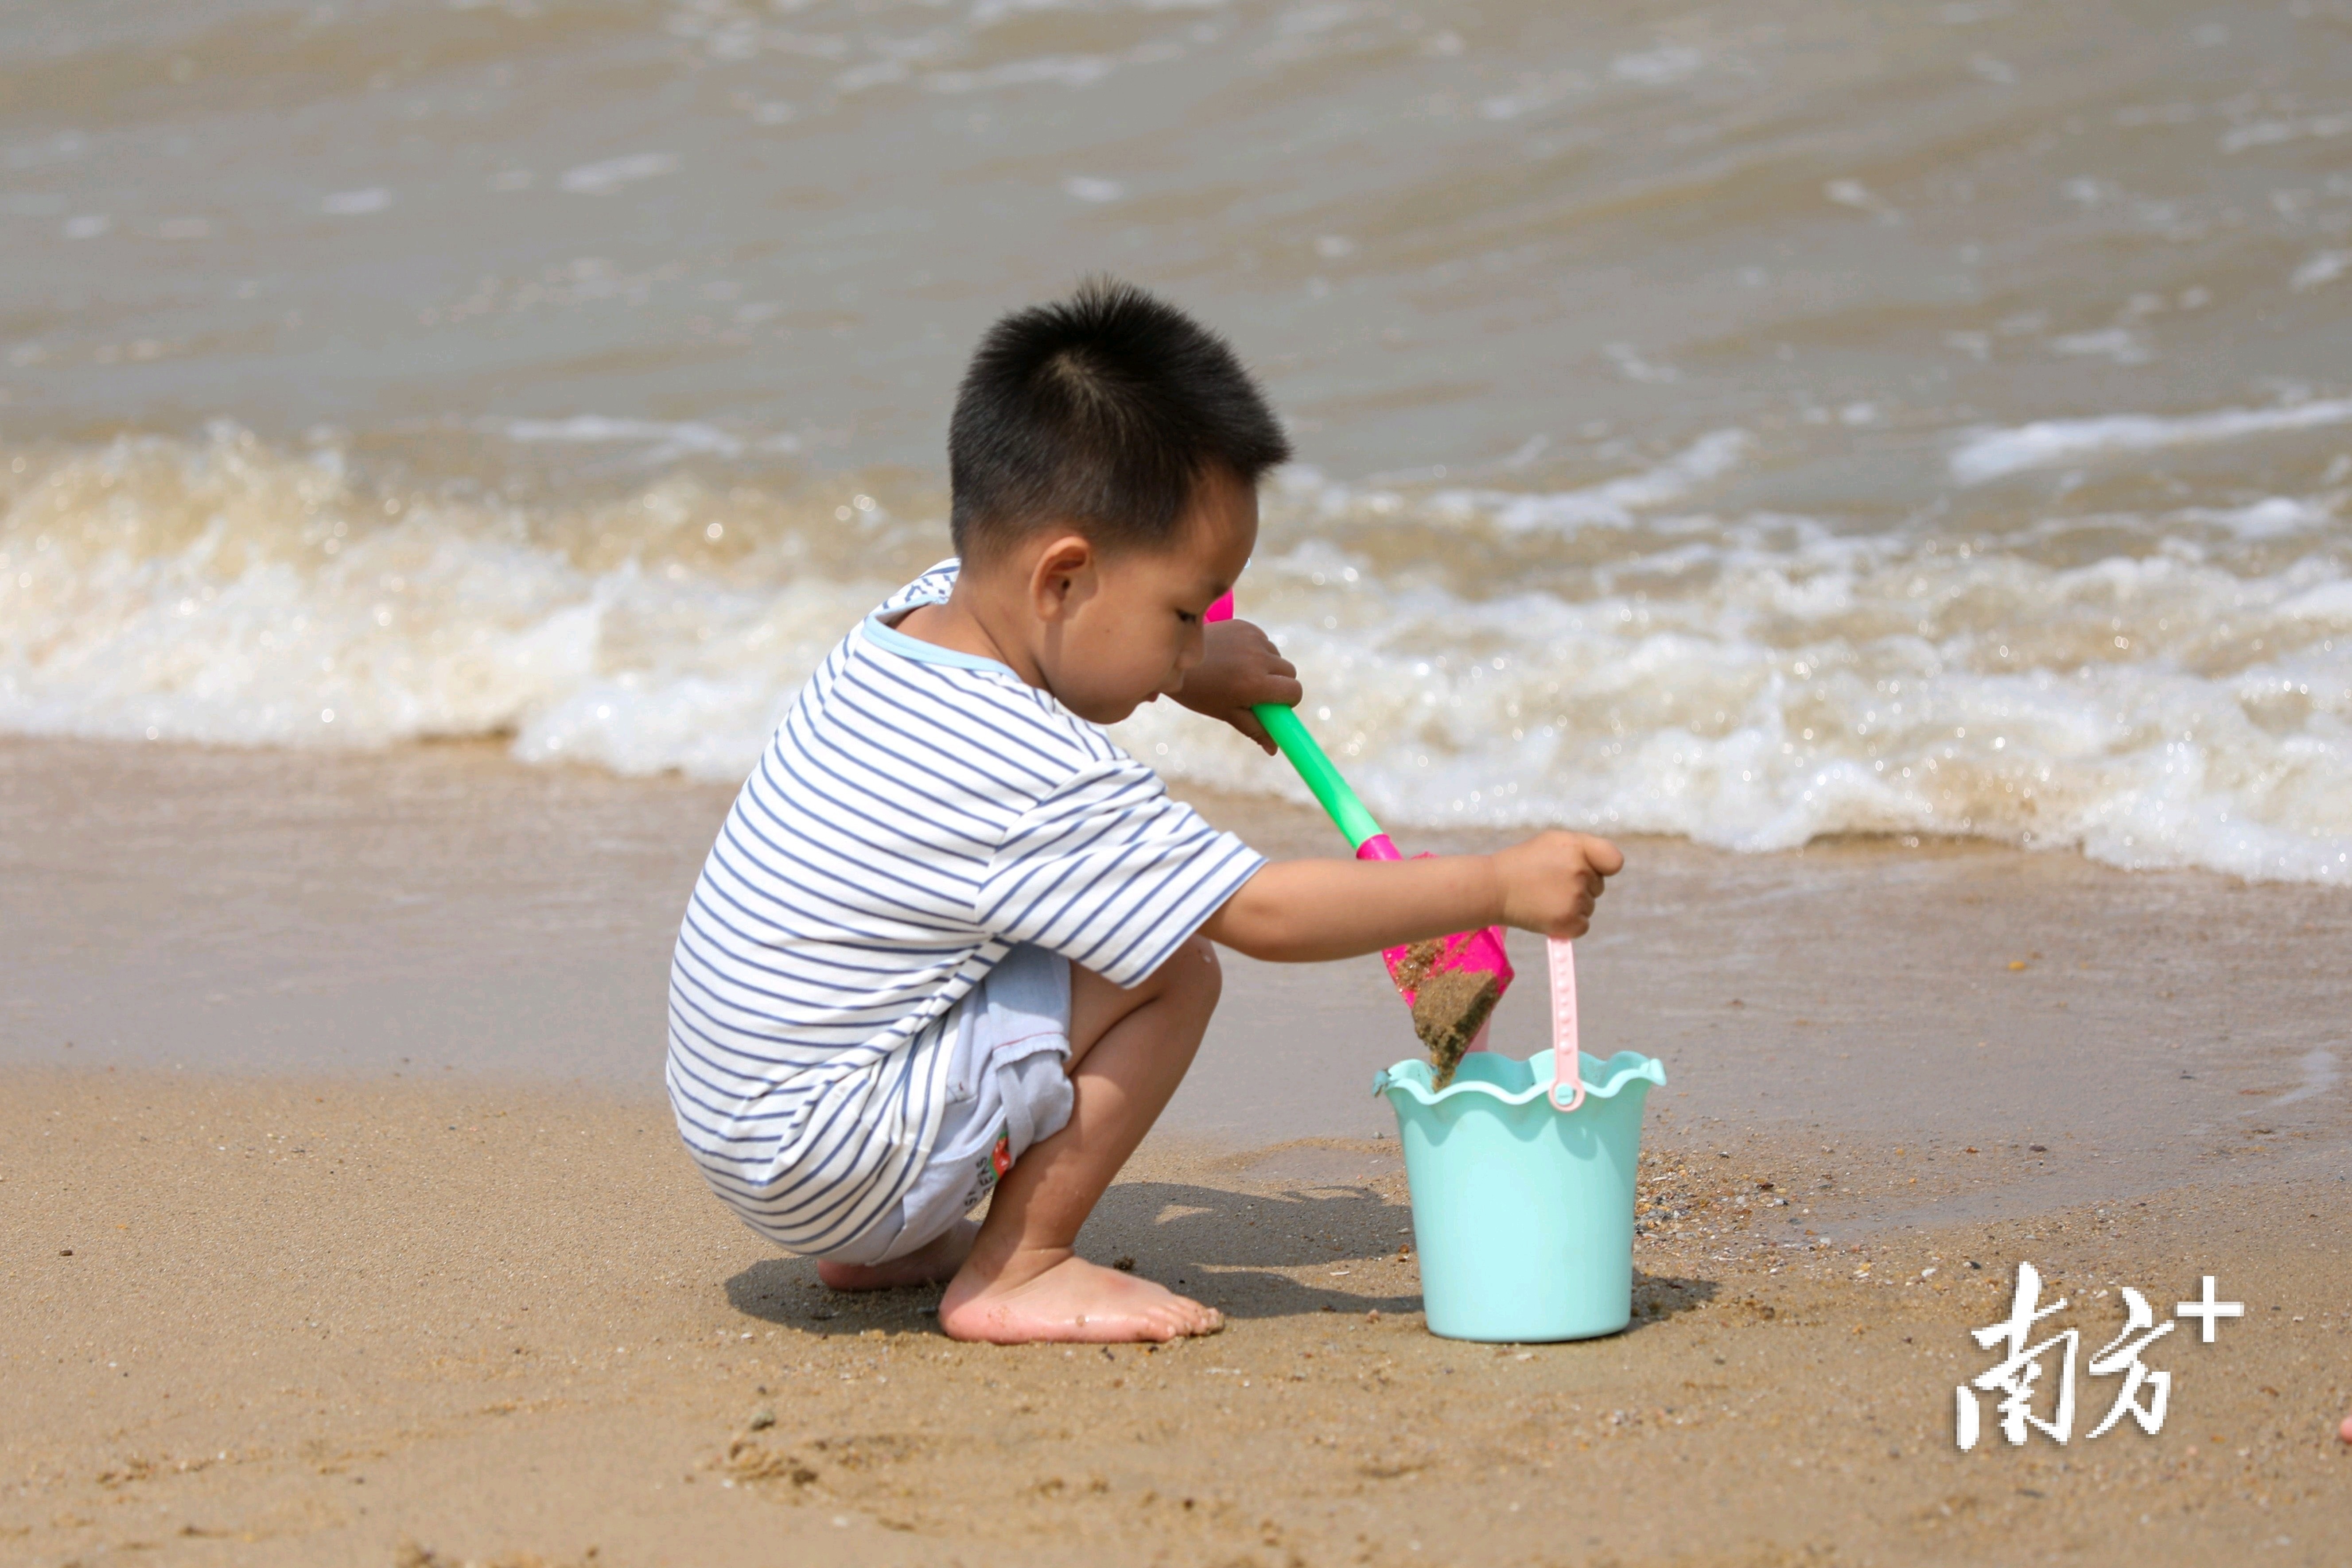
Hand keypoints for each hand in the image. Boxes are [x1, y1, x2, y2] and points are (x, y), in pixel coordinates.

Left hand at [1167, 618, 1302, 753]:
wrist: (1175, 659)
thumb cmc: (1199, 692)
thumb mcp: (1226, 712)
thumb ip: (1254, 729)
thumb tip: (1273, 749)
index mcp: (1255, 684)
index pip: (1294, 691)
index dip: (1288, 700)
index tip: (1276, 704)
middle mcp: (1258, 659)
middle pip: (1290, 672)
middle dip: (1279, 683)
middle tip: (1258, 691)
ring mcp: (1252, 639)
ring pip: (1277, 656)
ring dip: (1268, 665)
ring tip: (1241, 672)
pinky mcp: (1246, 626)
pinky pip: (1264, 641)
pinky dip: (1257, 650)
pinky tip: (1235, 656)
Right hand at [1493, 831, 1623, 939]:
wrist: (1494, 888)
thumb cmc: (1523, 863)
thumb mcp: (1552, 842)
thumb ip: (1582, 849)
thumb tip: (1604, 867)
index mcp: (1577, 848)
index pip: (1614, 861)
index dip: (1604, 867)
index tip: (1591, 870)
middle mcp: (1580, 872)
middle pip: (1598, 886)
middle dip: (1581, 886)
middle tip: (1550, 883)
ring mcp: (1575, 898)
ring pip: (1589, 906)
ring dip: (1572, 905)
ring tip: (1544, 897)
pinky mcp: (1569, 921)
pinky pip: (1582, 925)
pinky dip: (1568, 923)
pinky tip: (1547, 913)